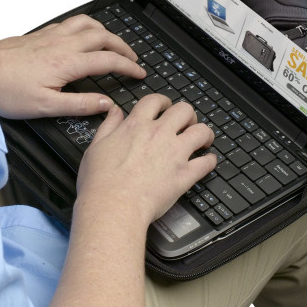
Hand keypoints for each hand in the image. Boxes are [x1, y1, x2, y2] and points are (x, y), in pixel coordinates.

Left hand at [0, 14, 145, 118]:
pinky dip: (86, 26)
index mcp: (68, 63)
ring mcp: (51, 36)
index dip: (129, 66)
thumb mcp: (46, 107)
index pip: (109, 60)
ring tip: (114, 43)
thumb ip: (79, 105)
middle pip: (104, 37)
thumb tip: (105, 104)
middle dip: (124, 46)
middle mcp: (62, 44)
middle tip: (132, 58)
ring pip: (89, 24)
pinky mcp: (40, 34)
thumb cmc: (6, 90)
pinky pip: (71, 22)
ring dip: (107, 32)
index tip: (139, 73)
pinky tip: (83, 35)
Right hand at [75, 94, 216, 227]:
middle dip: (188, 115)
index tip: (165, 107)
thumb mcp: (96, 146)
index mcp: (136, 126)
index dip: (163, 101)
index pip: (155, 101)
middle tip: (186, 123)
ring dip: (204, 133)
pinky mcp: (184, 175)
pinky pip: (206, 163)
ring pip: (201, 131)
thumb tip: (115, 111)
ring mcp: (175, 153)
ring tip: (203, 140)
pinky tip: (208, 161)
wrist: (113, 205)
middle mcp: (159, 134)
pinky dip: (210, 161)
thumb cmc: (100, 182)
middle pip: (184, 110)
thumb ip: (109, 126)